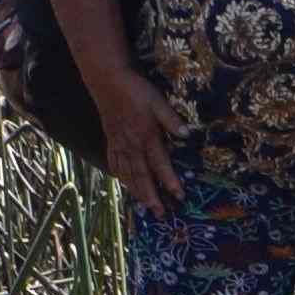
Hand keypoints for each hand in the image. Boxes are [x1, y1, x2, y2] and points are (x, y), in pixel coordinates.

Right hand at [94, 68, 183, 211]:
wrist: (107, 80)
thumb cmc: (135, 89)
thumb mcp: (157, 101)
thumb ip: (171, 119)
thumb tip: (187, 135)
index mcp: (146, 137)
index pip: (160, 165)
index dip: (170, 181)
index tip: (179, 196)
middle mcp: (131, 145)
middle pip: (142, 177)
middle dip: (152, 197)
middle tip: (161, 214)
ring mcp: (119, 144)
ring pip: (128, 174)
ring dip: (137, 192)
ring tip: (145, 206)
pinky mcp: (111, 140)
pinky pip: (115, 164)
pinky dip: (120, 176)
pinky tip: (124, 183)